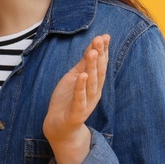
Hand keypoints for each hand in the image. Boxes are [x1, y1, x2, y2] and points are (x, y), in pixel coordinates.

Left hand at [43, 34, 108, 163]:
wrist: (59, 127)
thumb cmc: (67, 101)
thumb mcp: (75, 78)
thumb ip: (83, 65)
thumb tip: (93, 46)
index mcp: (94, 84)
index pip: (100, 65)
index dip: (103, 51)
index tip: (105, 36)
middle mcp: (93, 93)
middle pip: (98, 72)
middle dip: (99, 55)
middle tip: (99, 40)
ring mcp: (86, 103)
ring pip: (91, 84)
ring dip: (92, 68)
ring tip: (92, 53)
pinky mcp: (76, 113)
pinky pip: (79, 99)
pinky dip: (81, 88)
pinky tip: (82, 77)